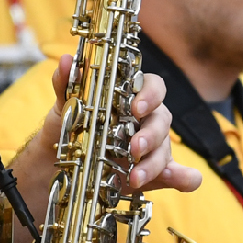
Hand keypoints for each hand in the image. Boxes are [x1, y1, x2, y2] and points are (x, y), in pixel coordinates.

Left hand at [37, 55, 202, 191]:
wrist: (57, 167)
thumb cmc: (66, 129)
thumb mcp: (63, 108)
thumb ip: (66, 84)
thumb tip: (67, 61)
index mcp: (130, 98)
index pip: (152, 86)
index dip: (150, 95)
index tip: (137, 108)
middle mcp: (146, 120)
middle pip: (161, 119)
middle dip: (150, 135)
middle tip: (134, 148)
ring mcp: (152, 147)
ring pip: (165, 149)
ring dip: (154, 163)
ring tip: (135, 177)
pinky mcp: (154, 173)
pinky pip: (178, 175)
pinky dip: (185, 178)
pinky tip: (183, 182)